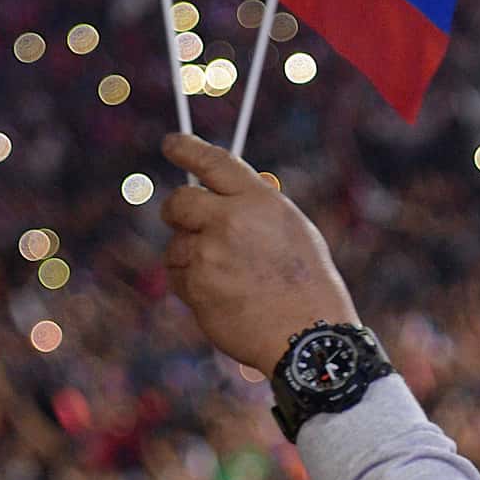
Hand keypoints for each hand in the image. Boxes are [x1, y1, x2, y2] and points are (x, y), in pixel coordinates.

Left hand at [161, 134, 359, 374]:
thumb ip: (253, 209)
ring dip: (190, 257)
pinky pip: (177, 277)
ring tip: (227, 279)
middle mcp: (230, 221)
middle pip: (178, 202)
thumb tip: (215, 199)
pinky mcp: (196, 286)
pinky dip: (192, 286)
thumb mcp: (291, 230)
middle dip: (176, 211)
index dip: (187, 149)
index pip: (214, 162)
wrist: (308, 336)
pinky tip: (222, 298)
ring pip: (176, 245)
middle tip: (183, 220)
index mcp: (259, 201)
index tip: (171, 144)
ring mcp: (209, 254)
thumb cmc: (306, 284)